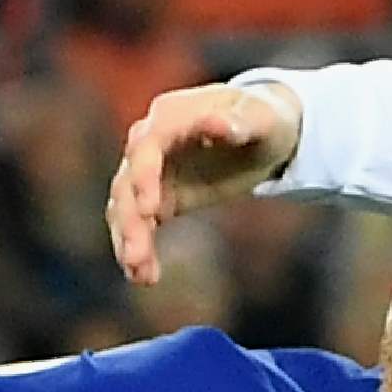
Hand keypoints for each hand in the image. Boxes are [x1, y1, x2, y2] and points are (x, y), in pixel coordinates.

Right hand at [109, 78, 305, 283]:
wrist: (262, 133)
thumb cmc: (266, 119)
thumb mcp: (263, 119)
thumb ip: (240, 122)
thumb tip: (218, 122)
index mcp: (172, 115)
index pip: (147, 145)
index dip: (144, 176)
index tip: (148, 210)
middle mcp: (150, 140)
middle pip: (128, 181)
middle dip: (130, 220)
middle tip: (136, 257)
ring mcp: (150, 170)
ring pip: (126, 207)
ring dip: (129, 240)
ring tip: (140, 275)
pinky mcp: (157, 196)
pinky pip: (138, 224)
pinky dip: (138, 248)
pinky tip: (142, 276)